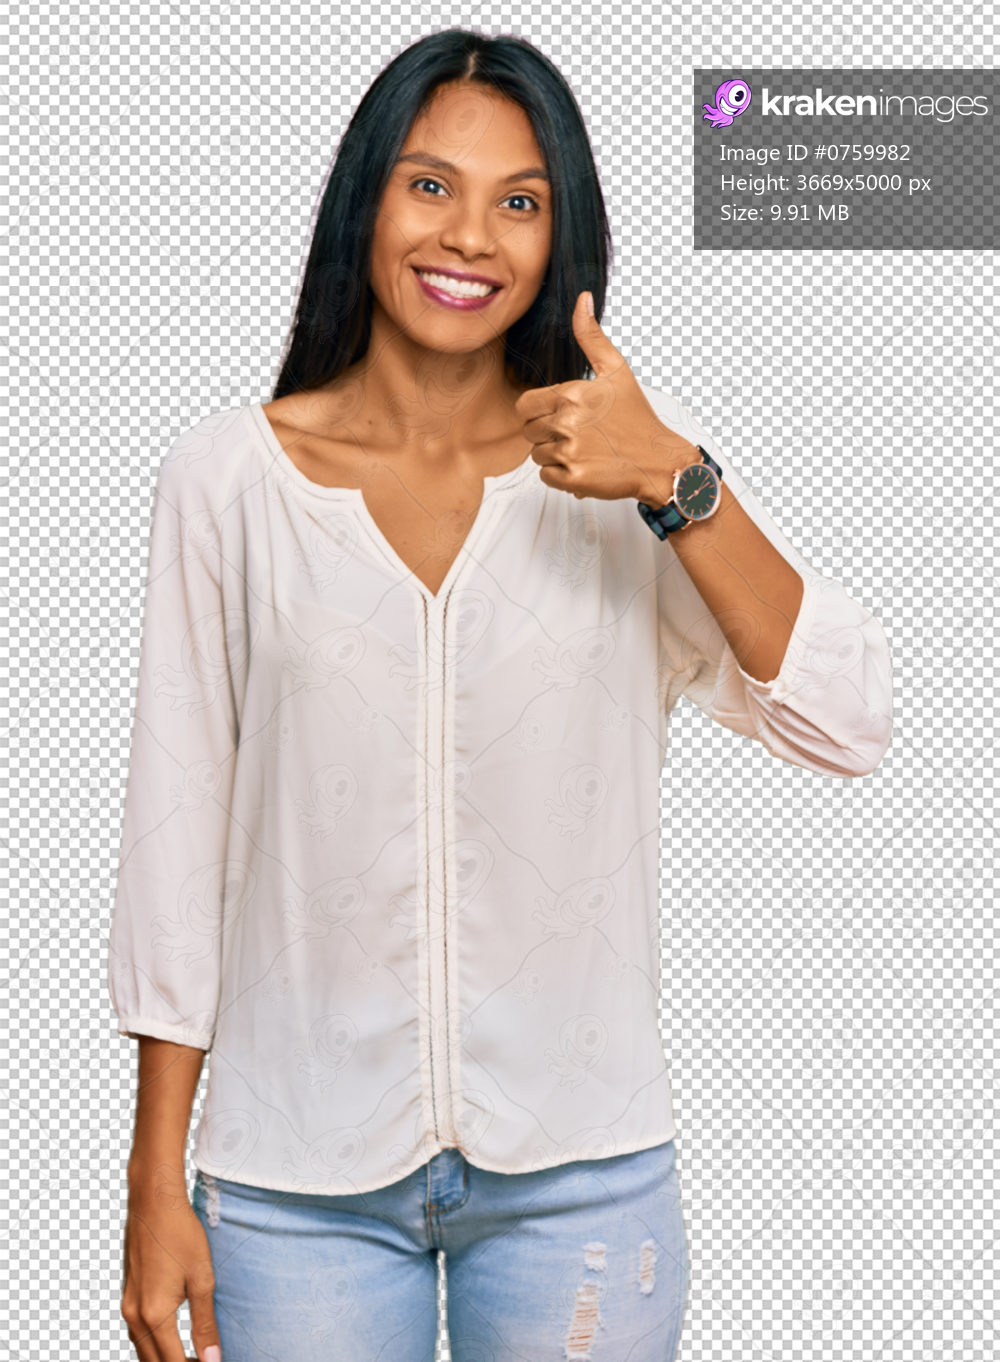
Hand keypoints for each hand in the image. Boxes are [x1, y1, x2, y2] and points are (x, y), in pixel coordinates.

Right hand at [121, 1167, 220, 1361]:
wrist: (153, 1202)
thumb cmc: (180, 1234)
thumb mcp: (202, 1278)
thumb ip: (205, 1324)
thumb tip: (212, 1359)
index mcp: (154, 1316)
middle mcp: (135, 1316)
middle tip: (204, 1361)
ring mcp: (128, 1306)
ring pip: (142, 1351)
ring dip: (164, 1359)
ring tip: (192, 1356)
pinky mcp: (127, 1295)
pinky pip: (137, 1333)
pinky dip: (153, 1344)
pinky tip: (171, 1338)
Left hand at [515, 292, 700, 505]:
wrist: (659, 460)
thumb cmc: (638, 417)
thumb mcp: (617, 370)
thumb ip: (592, 336)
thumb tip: (582, 299)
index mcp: (571, 394)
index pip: (525, 405)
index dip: (536, 411)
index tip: (555, 414)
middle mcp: (567, 422)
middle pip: (528, 431)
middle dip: (546, 433)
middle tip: (576, 433)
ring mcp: (570, 451)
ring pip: (536, 455)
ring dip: (554, 454)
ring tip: (583, 449)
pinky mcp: (573, 478)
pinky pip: (546, 476)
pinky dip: (560, 475)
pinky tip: (584, 465)